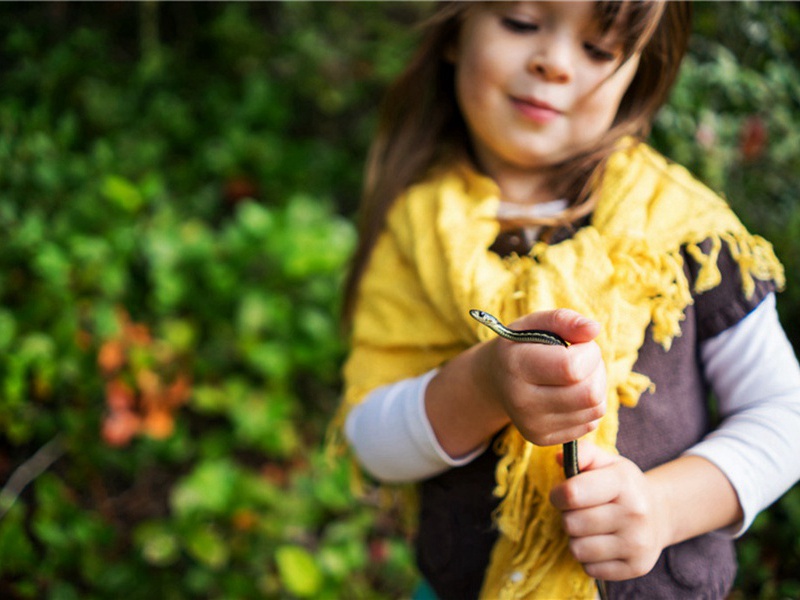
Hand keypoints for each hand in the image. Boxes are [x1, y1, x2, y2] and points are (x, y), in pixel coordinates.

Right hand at [477, 309, 605, 445]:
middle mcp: (521, 401)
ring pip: (595, 410)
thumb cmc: (520, 346)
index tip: (578, 345)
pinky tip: (571, 394)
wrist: (494, 380)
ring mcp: (532, 425)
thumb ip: (564, 320)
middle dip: (596, 370)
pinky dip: (589, 406)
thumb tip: (594, 329)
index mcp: (516, 366)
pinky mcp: (542, 439)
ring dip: (596, 387)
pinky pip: (590, 424)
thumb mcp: (534, 323)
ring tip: (576, 375)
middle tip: (581, 360)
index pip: (572, 368)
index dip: (588, 352)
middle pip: (590, 393)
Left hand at [549, 441, 668, 580]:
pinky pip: (590, 569)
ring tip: (590, 529)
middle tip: (580, 512)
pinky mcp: (636, 567)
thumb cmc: (623, 486)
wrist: (660, 513)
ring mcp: (637, 543)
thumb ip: (583, 453)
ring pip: (578, 550)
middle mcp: (634, 513)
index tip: (561, 494)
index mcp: (623, 482)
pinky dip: (589, 558)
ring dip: (577, 540)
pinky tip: (601, 544)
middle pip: (571, 524)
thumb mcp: (607, 462)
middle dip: (568, 517)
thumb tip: (557, 457)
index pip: (572, 494)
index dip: (558, 495)